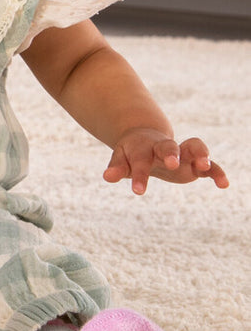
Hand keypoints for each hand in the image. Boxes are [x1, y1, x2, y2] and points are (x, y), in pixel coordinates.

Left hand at [103, 128, 229, 194]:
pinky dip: (217, 171)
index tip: (138, 192)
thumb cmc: (131, 152)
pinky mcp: (194, 163)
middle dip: (170, 153)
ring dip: (200, 154)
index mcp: (143, 148)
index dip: (140, 176)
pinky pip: (209, 165)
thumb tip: (107, 177)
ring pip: (194, 147)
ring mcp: (181, 154)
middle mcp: (163, 148)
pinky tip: (223, 183)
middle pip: (168, 146)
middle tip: (171, 163)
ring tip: (204, 165)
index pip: (140, 161)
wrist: (145, 138)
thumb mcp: (121, 158)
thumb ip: (116, 167)